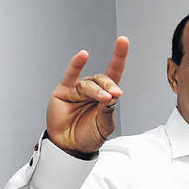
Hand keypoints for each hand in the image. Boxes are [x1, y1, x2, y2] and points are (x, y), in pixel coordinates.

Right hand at [46, 36, 128, 155]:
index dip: (119, 57)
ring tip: (103, 99)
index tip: (123, 41)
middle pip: (104, 79)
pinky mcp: (64, 91)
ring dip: (97, 90)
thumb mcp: (104, 126)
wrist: (71, 146)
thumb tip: (114, 96)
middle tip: (114, 95)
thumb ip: (108, 111)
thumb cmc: (89, 135)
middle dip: (110, 86)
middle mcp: (93, 89)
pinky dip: (76, 65)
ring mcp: (78, 89)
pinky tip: (82, 56)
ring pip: (90, 84)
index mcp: (107, 96)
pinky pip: (71, 75)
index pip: (115, 73)